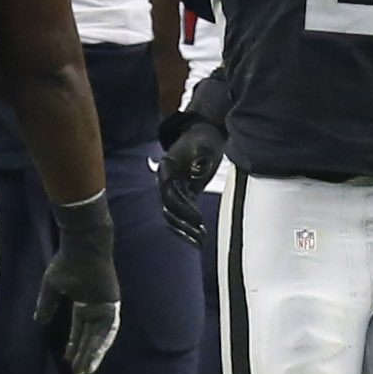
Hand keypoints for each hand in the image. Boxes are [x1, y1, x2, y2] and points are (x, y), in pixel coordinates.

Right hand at [34, 193, 120, 373]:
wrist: (82, 246)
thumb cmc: (67, 262)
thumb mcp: (53, 286)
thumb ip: (47, 304)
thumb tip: (39, 321)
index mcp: (83, 302)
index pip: (79, 329)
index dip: (74, 344)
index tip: (68, 359)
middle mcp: (96, 306)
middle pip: (91, 336)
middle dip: (84, 354)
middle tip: (78, 372)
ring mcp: (106, 305)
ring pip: (100, 335)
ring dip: (93, 352)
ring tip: (85, 369)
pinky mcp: (112, 302)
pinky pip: (109, 327)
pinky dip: (102, 341)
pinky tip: (95, 354)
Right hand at [158, 119, 225, 245]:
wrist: (205, 133)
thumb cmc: (204, 138)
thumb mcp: (205, 143)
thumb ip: (201, 156)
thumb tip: (197, 170)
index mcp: (167, 169)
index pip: (169, 194)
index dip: (182, 208)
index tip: (198, 219)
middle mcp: (167, 180)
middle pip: (169, 208)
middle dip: (182, 224)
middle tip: (198, 237)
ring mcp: (175, 187)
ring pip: (175, 213)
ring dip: (185, 228)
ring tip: (200, 240)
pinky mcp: (186, 191)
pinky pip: (185, 210)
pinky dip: (191, 222)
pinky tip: (201, 233)